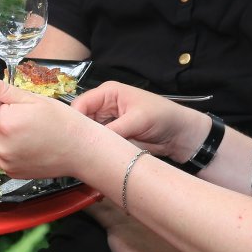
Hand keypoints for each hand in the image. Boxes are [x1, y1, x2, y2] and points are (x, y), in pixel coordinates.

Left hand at [0, 69, 106, 181]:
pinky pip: (3, 154)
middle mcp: (1, 145)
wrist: (82, 151)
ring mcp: (5, 161)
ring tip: (31, 132)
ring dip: (7, 133)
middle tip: (25, 116)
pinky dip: (13, 148)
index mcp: (5, 123)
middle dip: (0, 116)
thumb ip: (2, 89)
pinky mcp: (11, 172)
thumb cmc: (63, 123)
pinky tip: (31, 145)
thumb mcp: (33, 99)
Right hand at [72, 81, 204, 160]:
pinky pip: (97, 143)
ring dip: (86, 144)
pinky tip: (91, 159)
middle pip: (80, 120)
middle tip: (73, 151)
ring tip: (81, 157)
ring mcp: (107, 122)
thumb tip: (91, 142)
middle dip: (78, 134)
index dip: (73, 120)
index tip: (69, 139)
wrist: (181, 135)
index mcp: (107, 92)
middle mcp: (103, 106)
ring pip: (87, 133)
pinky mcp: (112, 137)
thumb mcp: (138, 120)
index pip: (80, 104)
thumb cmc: (163, 117)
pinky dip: (95, 150)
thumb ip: (114, 129)